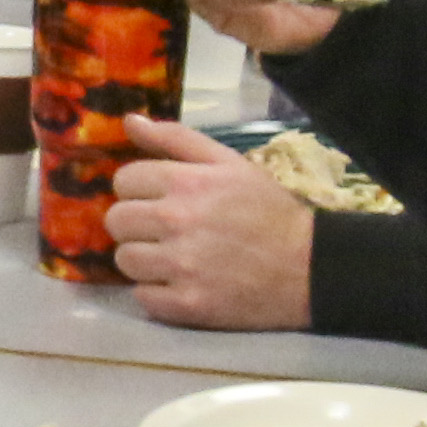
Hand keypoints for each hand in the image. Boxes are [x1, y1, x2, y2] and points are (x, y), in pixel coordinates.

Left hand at [99, 116, 316, 329]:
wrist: (310, 268)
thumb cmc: (268, 210)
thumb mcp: (229, 163)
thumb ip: (176, 138)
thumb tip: (128, 121)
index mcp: (187, 182)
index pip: (124, 180)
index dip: (138, 189)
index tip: (158, 199)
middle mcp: (177, 222)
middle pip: (117, 221)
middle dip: (135, 224)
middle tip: (163, 230)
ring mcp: (181, 266)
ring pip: (125, 260)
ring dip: (143, 260)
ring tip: (173, 258)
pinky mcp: (187, 305)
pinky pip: (142, 297)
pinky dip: (157, 293)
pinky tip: (182, 283)